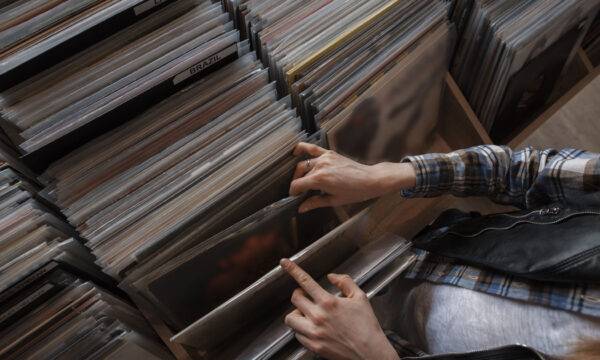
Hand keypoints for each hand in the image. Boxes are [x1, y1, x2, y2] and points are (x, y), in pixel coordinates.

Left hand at [280, 258, 399, 359]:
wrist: (370, 352)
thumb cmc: (367, 326)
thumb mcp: (360, 297)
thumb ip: (345, 282)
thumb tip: (332, 276)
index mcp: (328, 302)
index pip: (305, 281)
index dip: (292, 269)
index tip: (284, 263)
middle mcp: (318, 317)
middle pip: (295, 299)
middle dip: (299, 294)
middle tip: (306, 296)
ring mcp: (314, 333)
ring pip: (291, 318)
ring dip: (297, 313)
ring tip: (306, 313)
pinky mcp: (313, 346)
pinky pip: (297, 335)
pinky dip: (301, 329)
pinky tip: (312, 328)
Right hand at [289, 142, 415, 212]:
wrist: (370, 180)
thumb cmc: (356, 191)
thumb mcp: (334, 200)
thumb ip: (315, 203)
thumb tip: (302, 208)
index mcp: (320, 179)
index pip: (297, 184)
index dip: (293, 192)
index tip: (294, 196)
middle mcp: (320, 166)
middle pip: (300, 174)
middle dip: (297, 183)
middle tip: (299, 191)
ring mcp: (325, 158)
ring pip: (304, 163)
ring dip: (300, 171)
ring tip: (300, 178)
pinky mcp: (330, 153)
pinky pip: (312, 148)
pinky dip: (302, 148)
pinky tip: (296, 152)